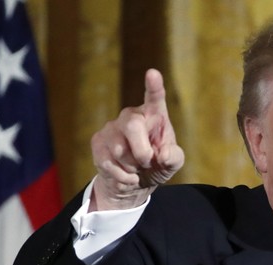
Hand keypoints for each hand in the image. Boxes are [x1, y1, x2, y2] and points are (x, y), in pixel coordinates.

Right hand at [89, 69, 184, 209]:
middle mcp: (131, 116)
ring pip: (119, 149)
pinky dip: (122, 176)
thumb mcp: (172, 163)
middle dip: (142, 152)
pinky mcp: (98, 142)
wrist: (134, 182)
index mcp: (154, 115)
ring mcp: (112, 128)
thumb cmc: (157, 165)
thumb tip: (163, 154)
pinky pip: (108, 162)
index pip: (155, 97)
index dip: (154, 86)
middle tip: (147, 162)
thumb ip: (174, 157)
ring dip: (132, 167)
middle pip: (132, 126)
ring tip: (136, 168)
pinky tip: (127, 175)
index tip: (153, 74)